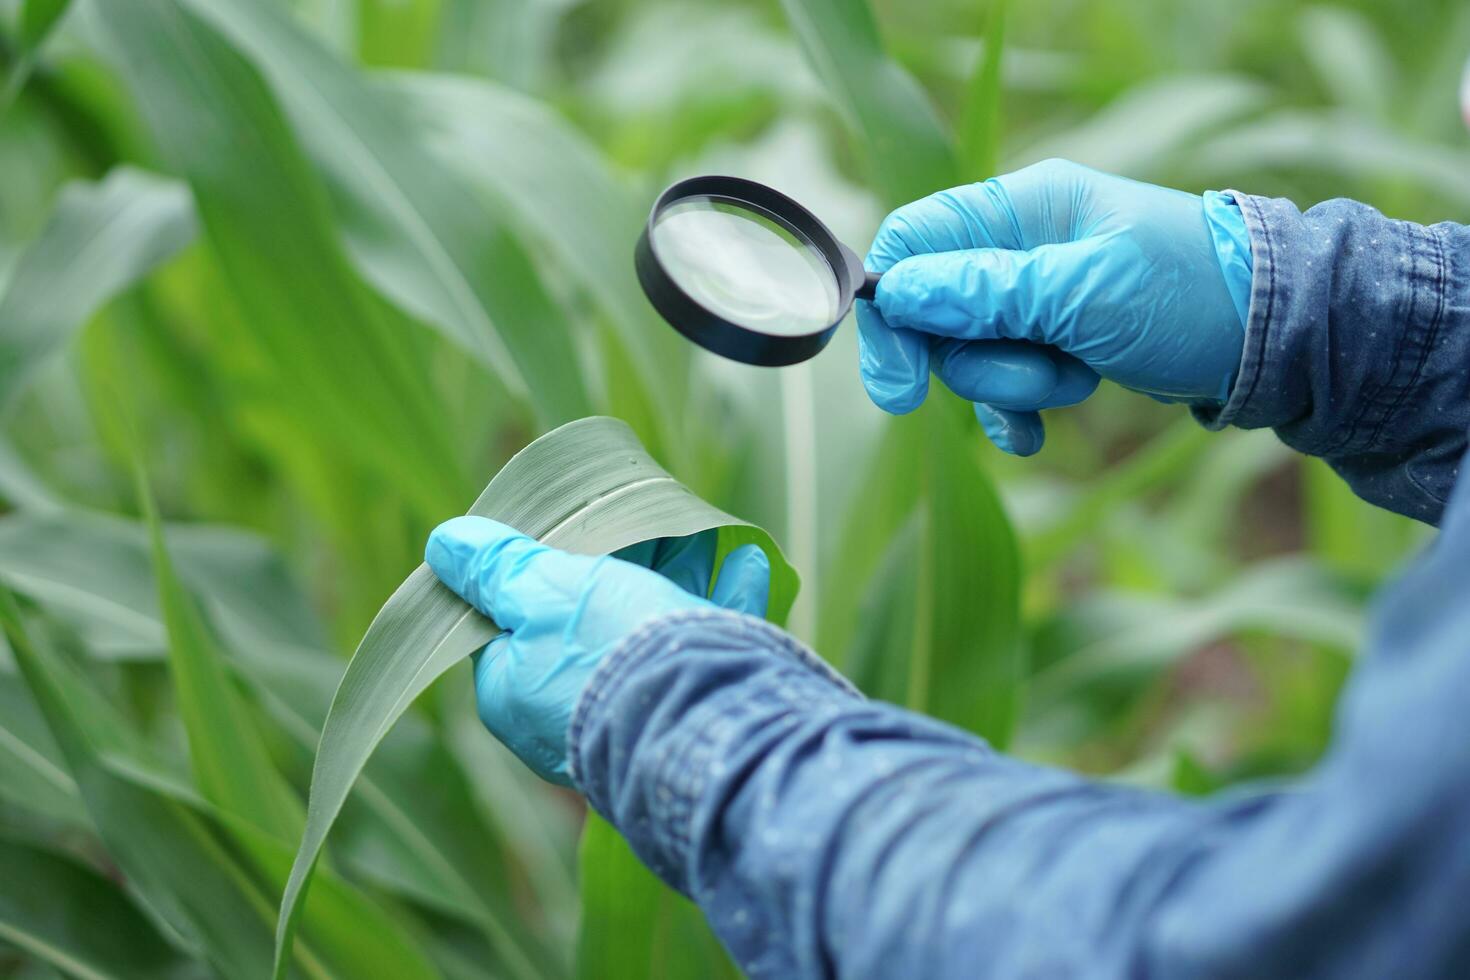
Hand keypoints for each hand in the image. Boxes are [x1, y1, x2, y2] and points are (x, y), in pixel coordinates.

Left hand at [426, 519, 770, 784]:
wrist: (705, 722)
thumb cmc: (607, 655)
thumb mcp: (542, 594)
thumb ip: (497, 570)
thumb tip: (445, 544)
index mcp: (519, 693)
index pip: (510, 623)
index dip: (532, 571)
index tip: (560, 532)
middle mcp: (572, 714)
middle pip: (586, 620)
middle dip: (614, 565)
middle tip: (636, 517)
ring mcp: (639, 713)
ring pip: (653, 629)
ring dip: (677, 573)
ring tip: (695, 529)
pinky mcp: (700, 707)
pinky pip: (712, 644)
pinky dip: (726, 599)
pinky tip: (747, 561)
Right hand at [858, 159, 1249, 454]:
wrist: (1280, 339)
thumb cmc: (1191, 296)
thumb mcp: (1085, 293)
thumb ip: (988, 292)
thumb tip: (899, 291)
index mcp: (1024, 207)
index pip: (913, 240)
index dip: (894, 310)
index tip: (902, 382)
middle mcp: (1021, 244)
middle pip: (934, 309)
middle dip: (973, 360)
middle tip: (1027, 381)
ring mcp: (1038, 295)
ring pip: (970, 353)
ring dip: (1012, 385)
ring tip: (1077, 380)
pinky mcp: (1058, 340)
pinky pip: (1002, 383)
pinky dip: (1013, 412)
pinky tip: (1032, 438)